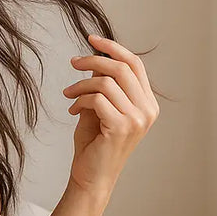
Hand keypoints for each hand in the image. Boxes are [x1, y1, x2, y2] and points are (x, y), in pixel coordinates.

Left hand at [61, 33, 159, 198]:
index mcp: (147, 104)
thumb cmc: (94, 143)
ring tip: (68, 94)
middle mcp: (148, 110)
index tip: (91, 39)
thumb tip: (93, 59)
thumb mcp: (99, 108)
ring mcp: (137, 119)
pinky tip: (72, 110)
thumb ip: (102, 86)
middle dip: (93, 60)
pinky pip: (96, 99)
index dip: (113, 48)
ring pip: (105, 82)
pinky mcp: (121, 127)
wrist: (91, 176)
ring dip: (80, 85)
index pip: (135, 64)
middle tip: (72, 62)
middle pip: (121, 68)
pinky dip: (79, 100)